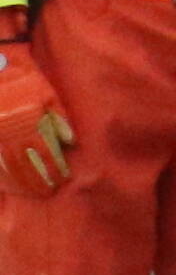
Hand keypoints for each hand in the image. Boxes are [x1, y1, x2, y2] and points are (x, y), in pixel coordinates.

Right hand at [0, 52, 62, 197]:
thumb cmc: (21, 81)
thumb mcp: (45, 94)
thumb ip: (59, 119)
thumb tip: (71, 142)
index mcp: (29, 125)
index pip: (46, 154)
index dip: (55, 169)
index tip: (62, 179)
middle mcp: (10, 136)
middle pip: (27, 166)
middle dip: (39, 181)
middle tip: (48, 192)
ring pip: (8, 169)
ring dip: (21, 184)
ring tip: (32, 193)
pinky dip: (2, 177)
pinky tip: (10, 186)